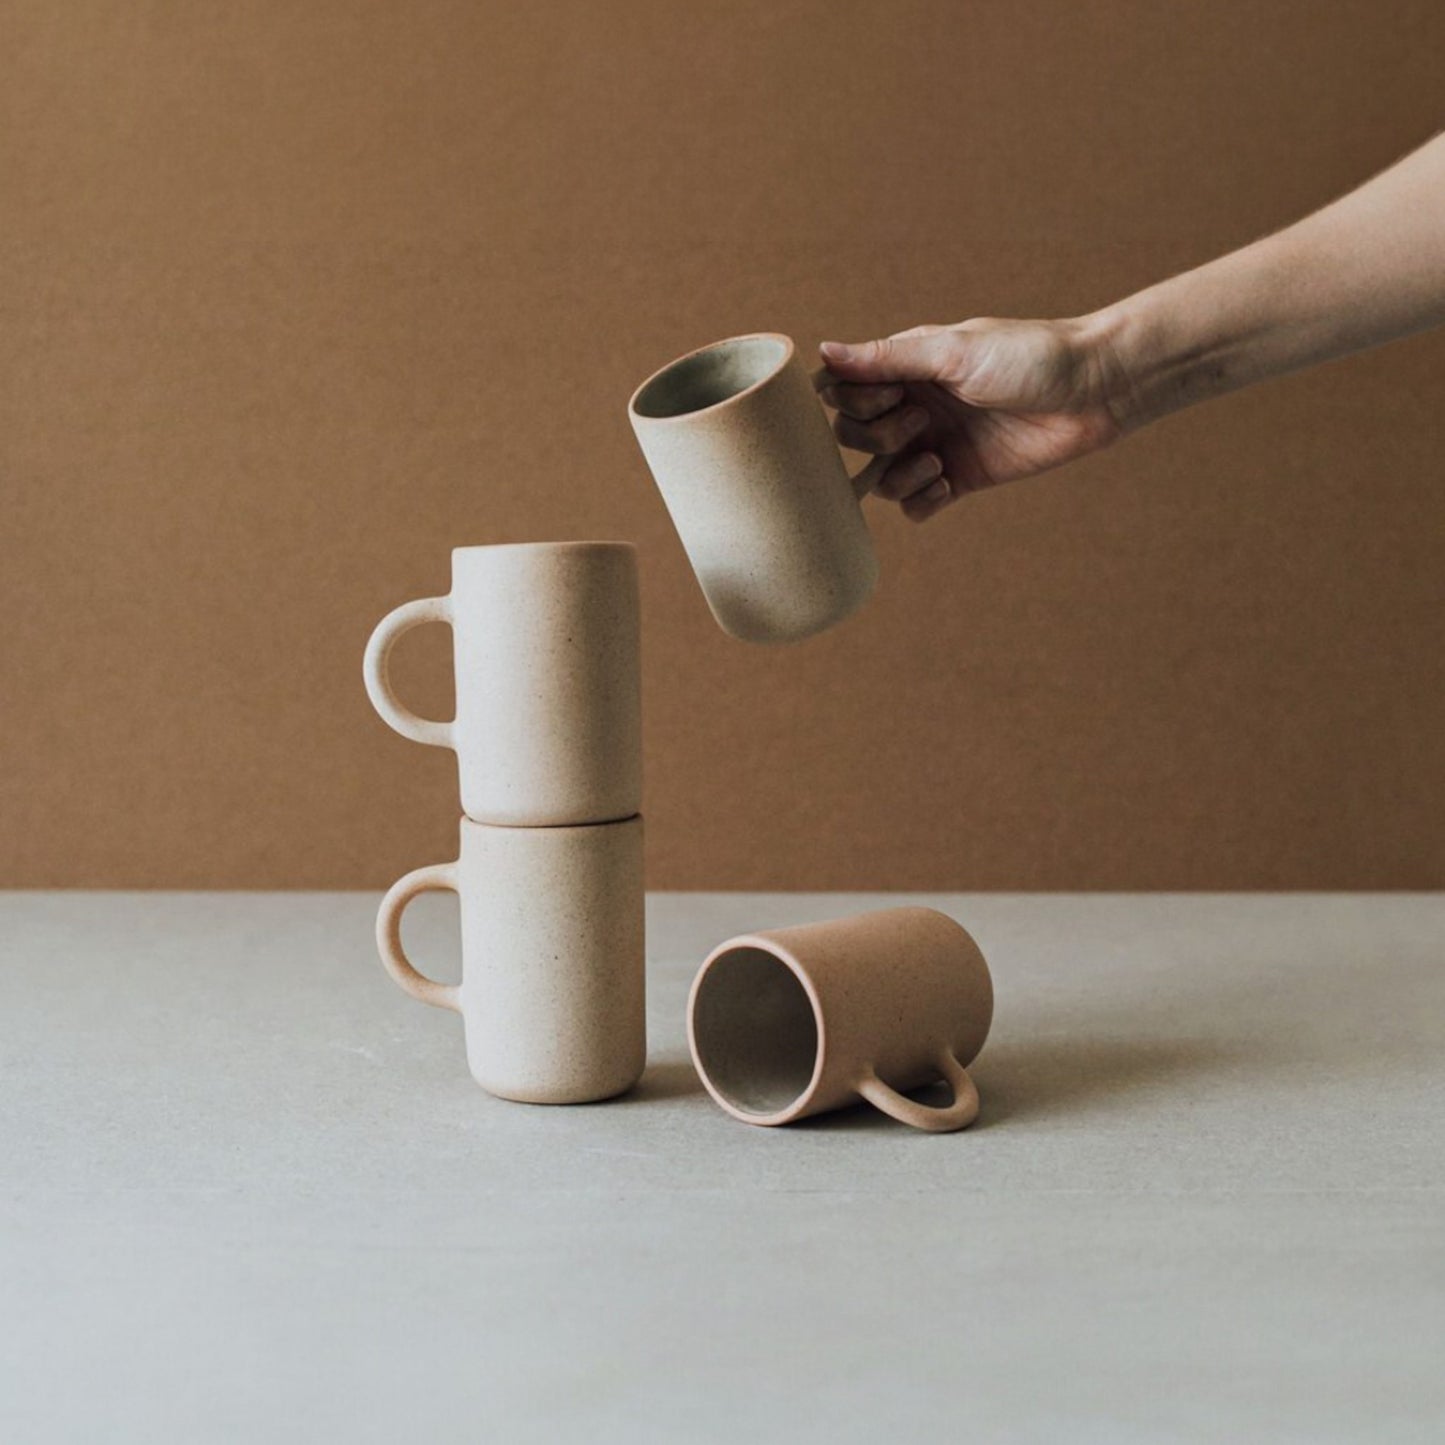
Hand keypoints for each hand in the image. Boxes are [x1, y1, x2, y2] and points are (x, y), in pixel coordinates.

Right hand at [817, 318, 1129, 521]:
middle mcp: (914, 405)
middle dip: (876, 438)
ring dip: (897, 475)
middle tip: (920, 422)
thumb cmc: (1028, 356)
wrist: (1093, 391)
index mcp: (907, 368)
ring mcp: (935, 443)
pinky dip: (922, 500)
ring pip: (881, 477)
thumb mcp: (952, 351)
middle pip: (854, 438)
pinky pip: (916, 505)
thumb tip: (822, 352)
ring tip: (936, 461)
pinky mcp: (960, 477)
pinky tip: (948, 483)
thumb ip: (885, 358)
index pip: (844, 392)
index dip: (850, 403)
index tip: (887, 396)